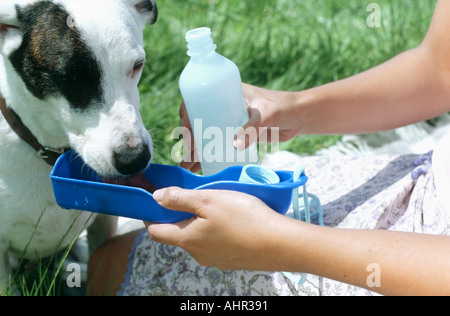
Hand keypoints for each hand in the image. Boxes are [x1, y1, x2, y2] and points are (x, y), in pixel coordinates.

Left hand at [146, 187, 289, 270]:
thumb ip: (180, 198)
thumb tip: (156, 198)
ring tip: (219, 206)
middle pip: (179, 234)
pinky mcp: (232, 261)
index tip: (157, 201)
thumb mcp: (208, 200)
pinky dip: (218, 232)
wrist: (280, 244)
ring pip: (200, 239)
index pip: (156, 232)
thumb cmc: (243, 218)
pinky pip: (217, 244)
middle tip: (196, 196)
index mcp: (187, 239)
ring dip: (202, 223)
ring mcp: (216, 260)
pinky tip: (234, 221)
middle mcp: (198, 254)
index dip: (152, 216)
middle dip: (181, 216)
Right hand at [179, 83, 301, 171]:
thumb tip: (236, 146)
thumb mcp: (267, 116)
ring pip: (205, 134)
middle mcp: (224, 106)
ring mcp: (229, 121)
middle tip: (187, 156)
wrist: (300, 117)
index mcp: (226, 92)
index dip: (186, 115)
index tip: (186, 131)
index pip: (197, 101)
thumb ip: (253, 129)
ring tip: (188, 167)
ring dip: (196, 150)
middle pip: (198, 121)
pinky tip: (202, 168)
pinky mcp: (236, 134)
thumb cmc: (284, 108)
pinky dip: (209, 155)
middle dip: (189, 139)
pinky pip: (217, 143)